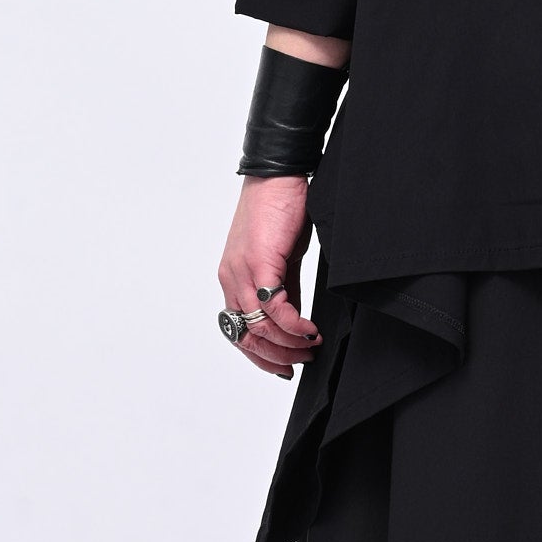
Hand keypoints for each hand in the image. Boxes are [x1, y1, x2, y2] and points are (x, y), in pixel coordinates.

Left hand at [217, 175, 321, 379]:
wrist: (279, 175)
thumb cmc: (281, 208)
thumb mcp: (282, 257)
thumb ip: (284, 287)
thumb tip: (293, 318)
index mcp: (233, 277)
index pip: (237, 331)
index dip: (259, 356)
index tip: (283, 367)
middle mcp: (231, 278)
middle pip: (245, 336)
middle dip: (275, 356)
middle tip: (301, 361)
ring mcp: (243, 271)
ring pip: (259, 326)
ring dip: (287, 344)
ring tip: (310, 346)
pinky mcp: (260, 262)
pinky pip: (274, 308)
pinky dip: (294, 324)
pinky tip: (310, 329)